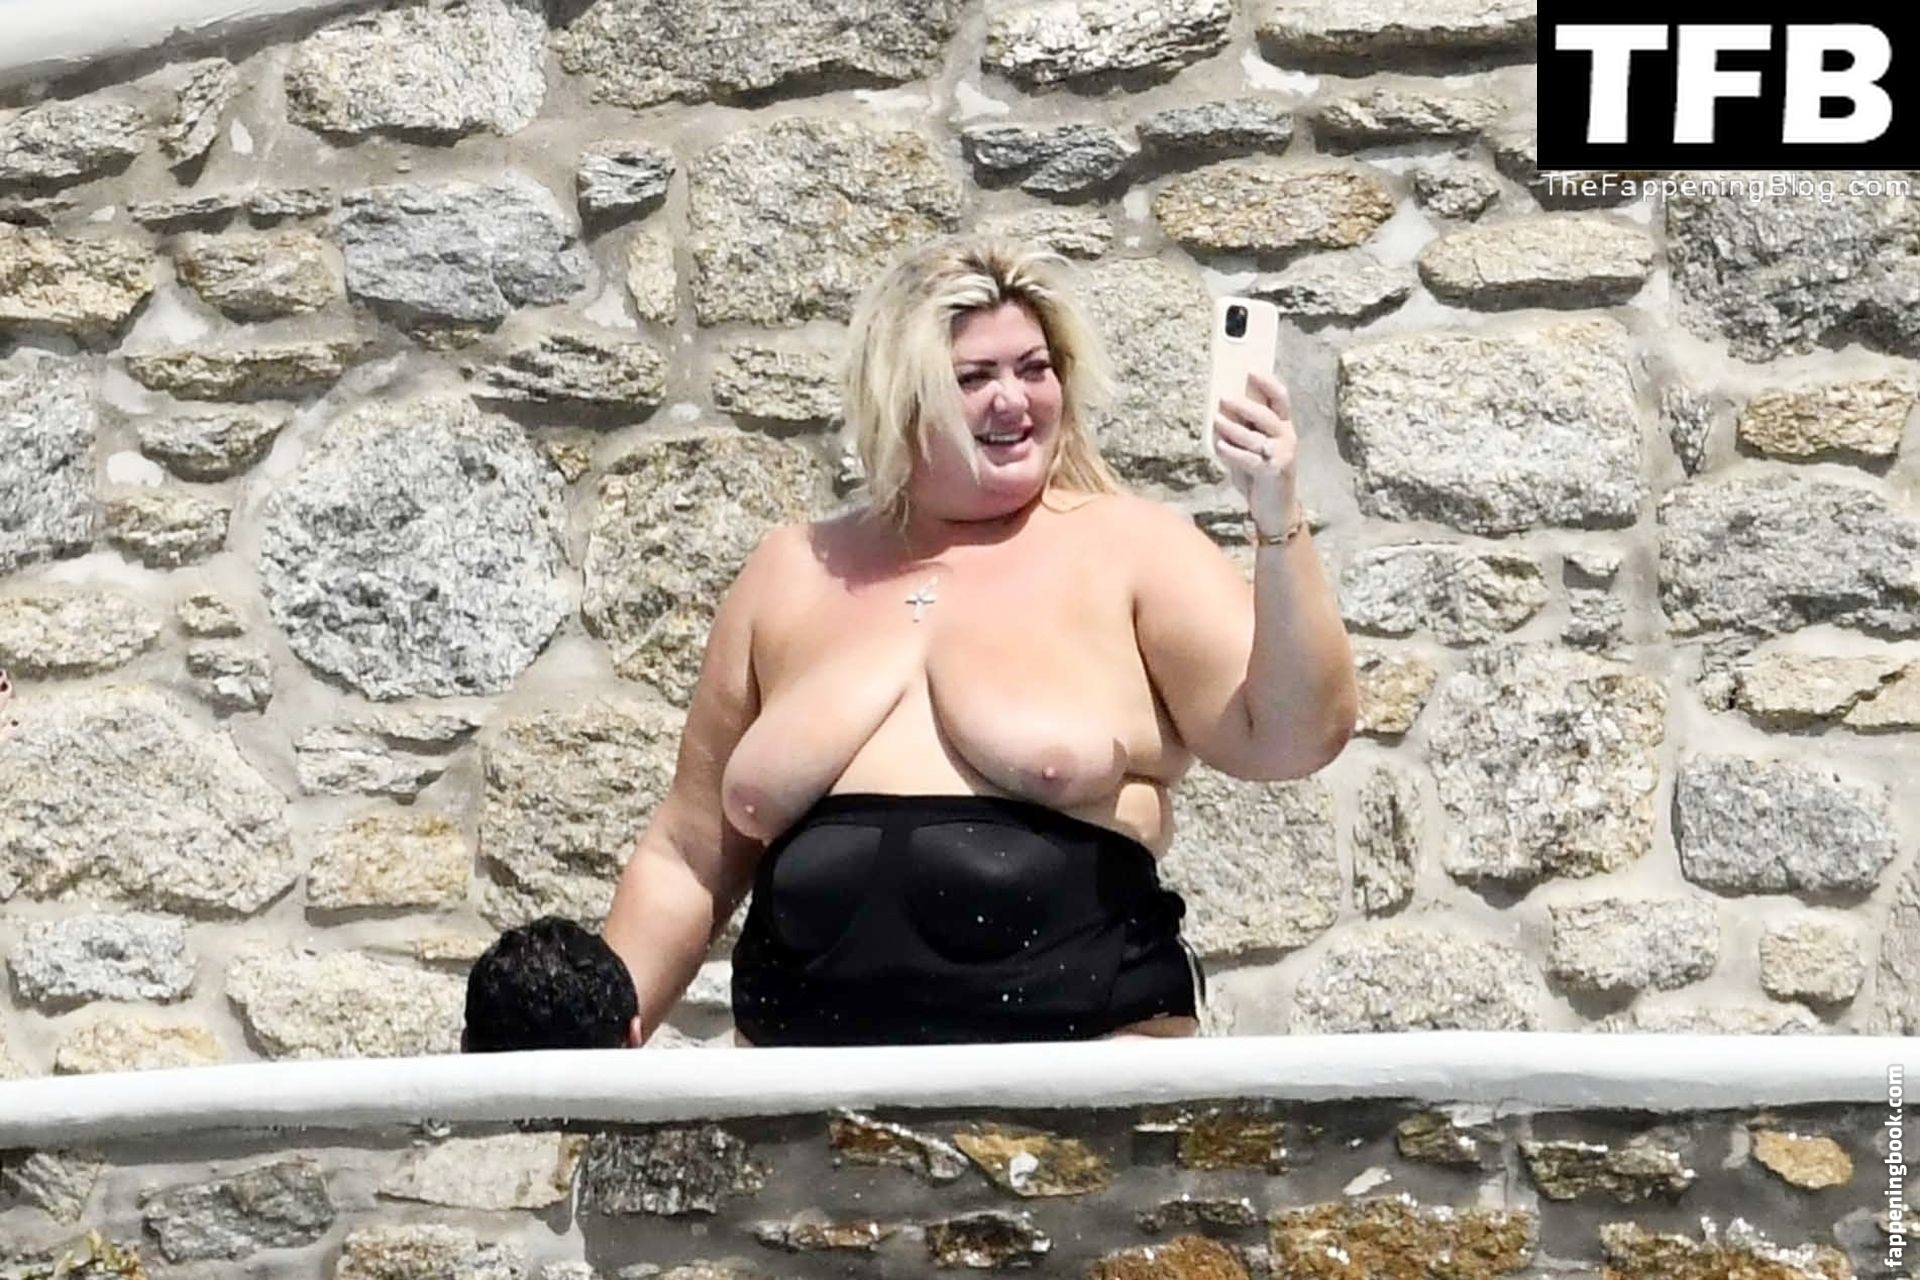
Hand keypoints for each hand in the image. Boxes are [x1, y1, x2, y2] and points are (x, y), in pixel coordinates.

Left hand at [1211, 368, 1298, 532]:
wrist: (1276, 509)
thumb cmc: (1260, 474)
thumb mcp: (1253, 448)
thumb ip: (1243, 429)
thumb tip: (1220, 409)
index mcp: (1284, 427)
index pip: (1280, 399)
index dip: (1267, 383)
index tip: (1251, 370)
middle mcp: (1286, 438)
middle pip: (1266, 415)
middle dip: (1244, 405)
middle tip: (1223, 397)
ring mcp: (1281, 456)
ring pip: (1255, 437)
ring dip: (1233, 428)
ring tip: (1217, 420)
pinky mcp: (1272, 473)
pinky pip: (1249, 459)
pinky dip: (1233, 452)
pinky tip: (1220, 446)